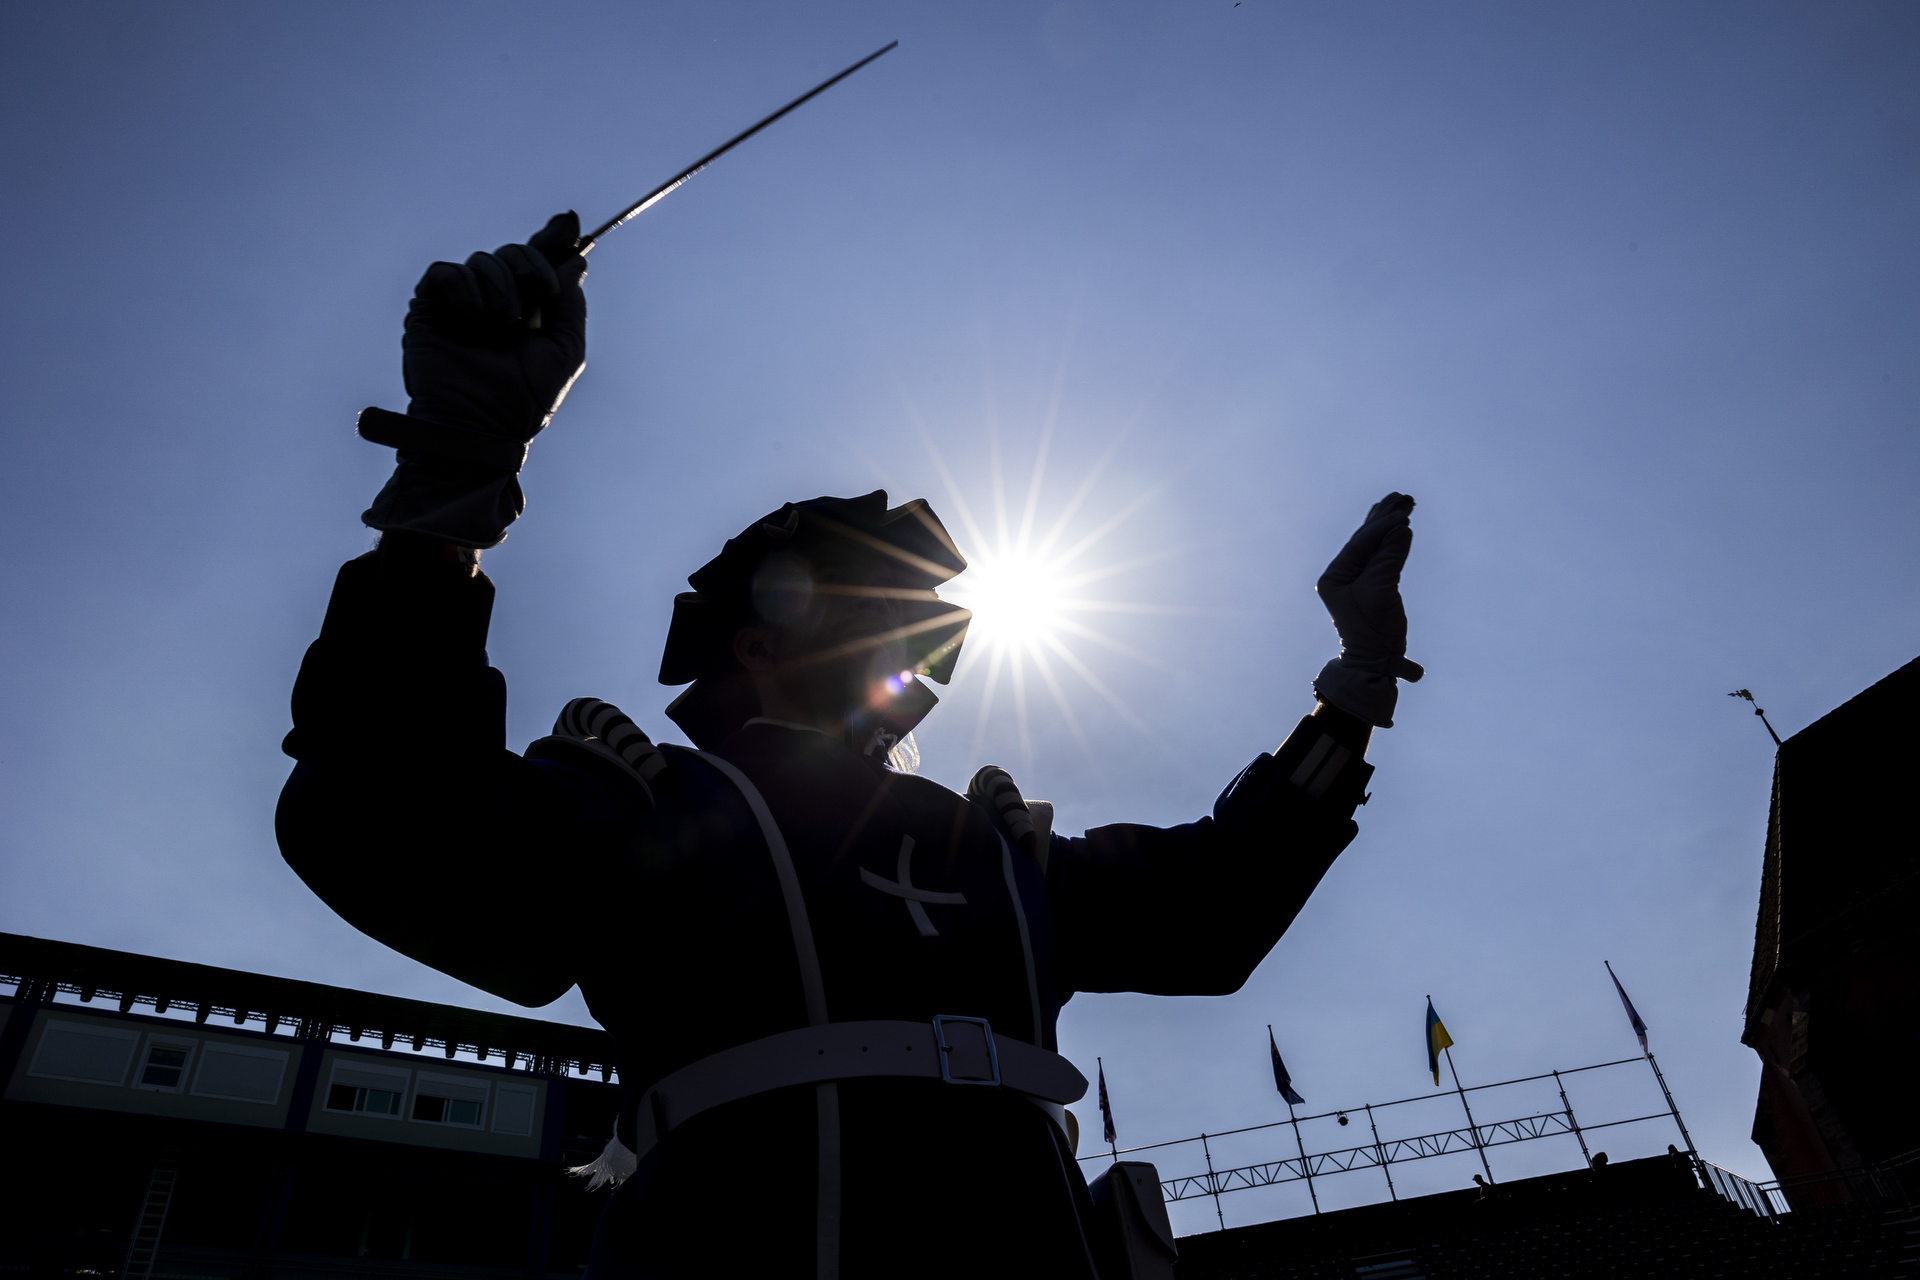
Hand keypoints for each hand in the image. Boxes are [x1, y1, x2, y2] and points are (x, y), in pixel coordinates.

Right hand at [402, 212, 587, 440]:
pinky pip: (446, 272)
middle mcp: (496, 301)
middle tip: (541, 294)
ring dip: (500, 287)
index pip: (539, 263)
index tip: (571, 222)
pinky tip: (475, 317)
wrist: (481, 425)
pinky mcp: (430, 307)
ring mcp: (463, 303)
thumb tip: (576, 262)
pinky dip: (465, 288)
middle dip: (532, 264)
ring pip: (483, 260)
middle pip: (514, 252)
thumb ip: (571, 306)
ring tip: (502, 324)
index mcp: (529, 310)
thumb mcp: (565, 351)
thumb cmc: (524, 399)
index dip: (554, 240)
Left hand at [1313, 492, 1421, 727]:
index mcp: (1335, 574)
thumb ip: (1389, 558)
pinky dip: (1391, 537)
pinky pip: (1380, 553)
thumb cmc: (1373, 630)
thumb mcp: (1381, 592)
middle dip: (1385, 517)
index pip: (1360, 542)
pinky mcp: (1369, 582)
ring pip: (1372, 542)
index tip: (1403, 513)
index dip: (1382, 526)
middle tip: (1403, 497)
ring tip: (1404, 502)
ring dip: (1389, 522)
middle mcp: (1341, 572)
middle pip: (1365, 537)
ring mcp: (1354, 577)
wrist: (1375, 659)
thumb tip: (1401, 527)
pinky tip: (1400, 523)